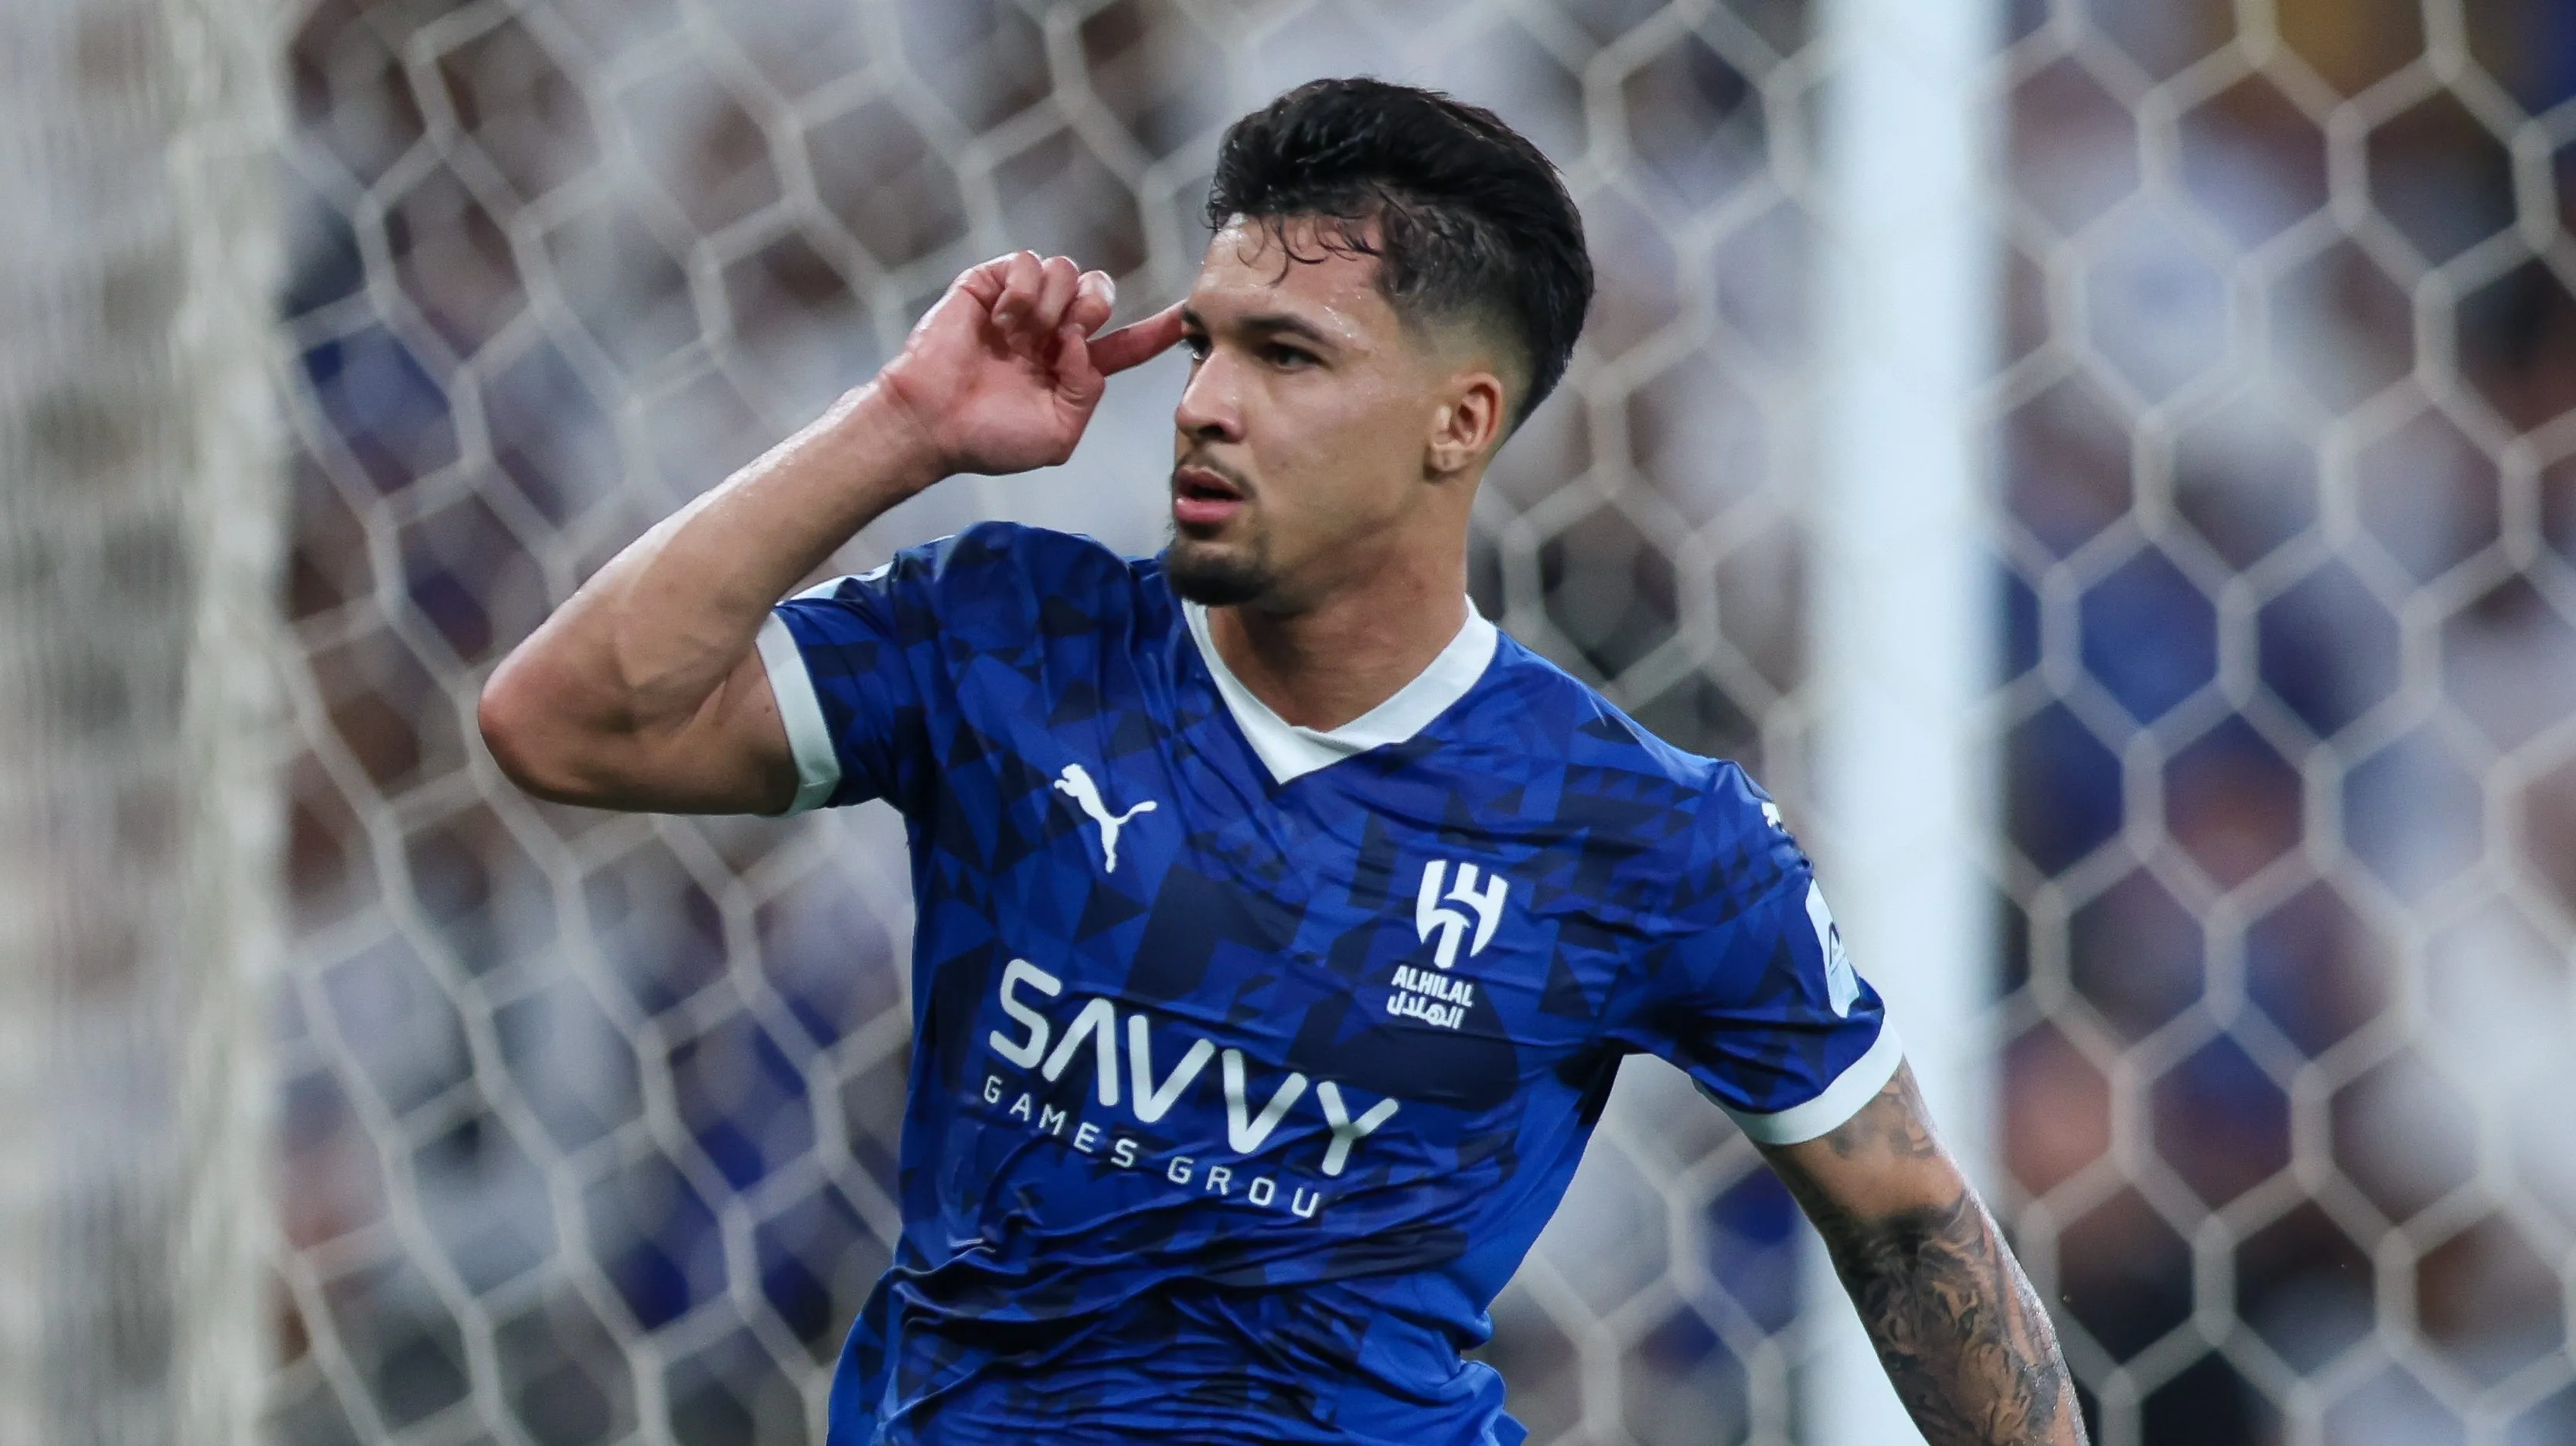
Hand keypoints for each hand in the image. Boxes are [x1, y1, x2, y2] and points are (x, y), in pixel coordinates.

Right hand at [875, 251, 1186, 478]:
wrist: (930, 422)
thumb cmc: (988, 439)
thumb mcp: (1057, 436)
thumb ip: (1088, 392)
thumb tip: (1083, 344)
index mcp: (1070, 368)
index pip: (1126, 344)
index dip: (1156, 329)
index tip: (1186, 316)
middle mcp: (1049, 331)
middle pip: (1100, 292)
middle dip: (1095, 306)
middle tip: (1065, 334)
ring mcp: (1019, 306)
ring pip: (1067, 271)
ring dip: (1051, 304)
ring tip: (1019, 335)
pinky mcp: (988, 284)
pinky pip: (1027, 261)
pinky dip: (1022, 289)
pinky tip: (1002, 320)